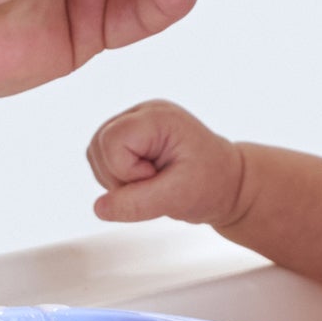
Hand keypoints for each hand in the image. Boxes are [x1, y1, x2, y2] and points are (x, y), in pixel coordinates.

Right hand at [87, 100, 246, 225]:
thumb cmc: (211, 183)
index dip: (126, 171)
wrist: (225, 182)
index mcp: (158, 117)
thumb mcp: (178, 197)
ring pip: (95, 154)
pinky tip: (145, 180)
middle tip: (157, 182)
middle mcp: (142, 113)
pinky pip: (101, 160)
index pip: (111, 141)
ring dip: (118, 180)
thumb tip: (99, 208)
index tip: (157, 177)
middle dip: (121, 176)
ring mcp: (133, 123)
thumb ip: (138, 203)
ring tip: (153, 181)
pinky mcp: (128, 137)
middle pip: (98, 146)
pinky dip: (118, 178)